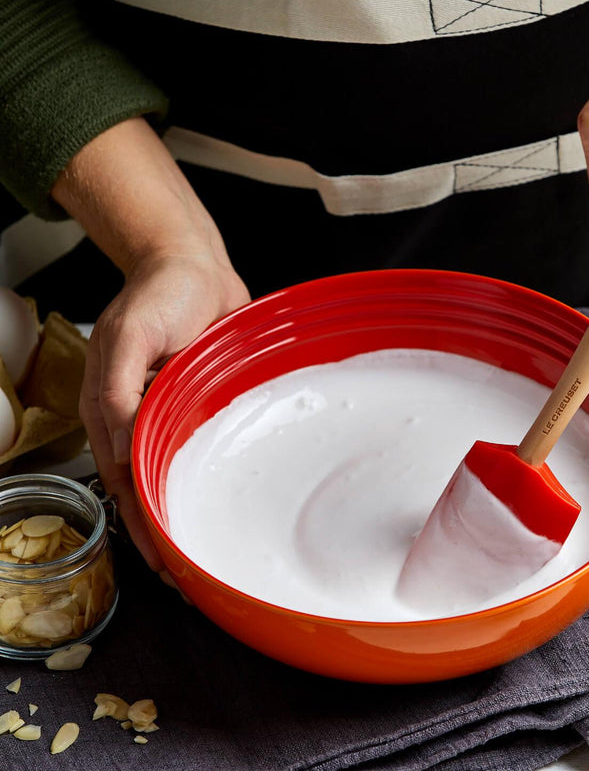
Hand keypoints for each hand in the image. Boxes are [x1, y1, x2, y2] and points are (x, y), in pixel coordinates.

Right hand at [80, 253, 248, 572]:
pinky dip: (208, 474)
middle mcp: (141, 417)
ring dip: (188, 508)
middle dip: (165, 532)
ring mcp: (173, 411)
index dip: (143, 526)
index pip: (125, 482)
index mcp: (112, 409)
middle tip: (190, 573)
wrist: (195, 264)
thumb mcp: (131, 334)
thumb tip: (118, 446)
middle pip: (149, 488)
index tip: (163, 563)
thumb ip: (117, 387)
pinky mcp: (201, 401)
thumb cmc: (162, 292)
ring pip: (177, 472)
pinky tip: (226, 493)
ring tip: (209, 546)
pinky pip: (202, 445)